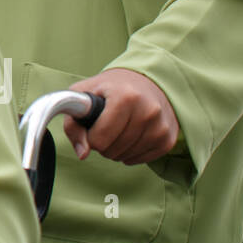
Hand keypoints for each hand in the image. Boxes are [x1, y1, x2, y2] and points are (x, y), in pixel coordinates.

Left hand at [63, 68, 178, 164]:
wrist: (144, 82)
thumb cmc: (109, 89)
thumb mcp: (83, 95)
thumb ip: (73, 125)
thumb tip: (83, 154)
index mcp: (125, 97)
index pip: (99, 139)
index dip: (90, 136)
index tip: (93, 123)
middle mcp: (147, 111)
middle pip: (111, 150)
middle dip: (102, 143)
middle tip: (105, 125)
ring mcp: (161, 126)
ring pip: (124, 157)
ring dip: (115, 149)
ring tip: (117, 128)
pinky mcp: (168, 140)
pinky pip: (139, 160)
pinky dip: (129, 153)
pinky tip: (130, 135)